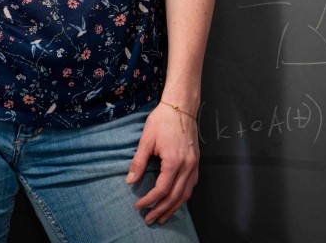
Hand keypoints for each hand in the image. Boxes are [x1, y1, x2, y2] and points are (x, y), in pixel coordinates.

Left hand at [126, 102, 198, 224]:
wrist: (181, 106)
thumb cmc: (162, 120)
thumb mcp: (147, 139)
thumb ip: (139, 162)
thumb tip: (130, 181)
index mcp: (174, 162)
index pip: (161, 189)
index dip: (149, 200)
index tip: (139, 206)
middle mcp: (187, 166)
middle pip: (175, 197)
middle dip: (161, 210)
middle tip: (149, 219)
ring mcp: (194, 165)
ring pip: (185, 194)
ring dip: (173, 208)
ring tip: (162, 216)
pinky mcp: (196, 162)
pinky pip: (191, 186)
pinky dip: (183, 197)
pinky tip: (176, 200)